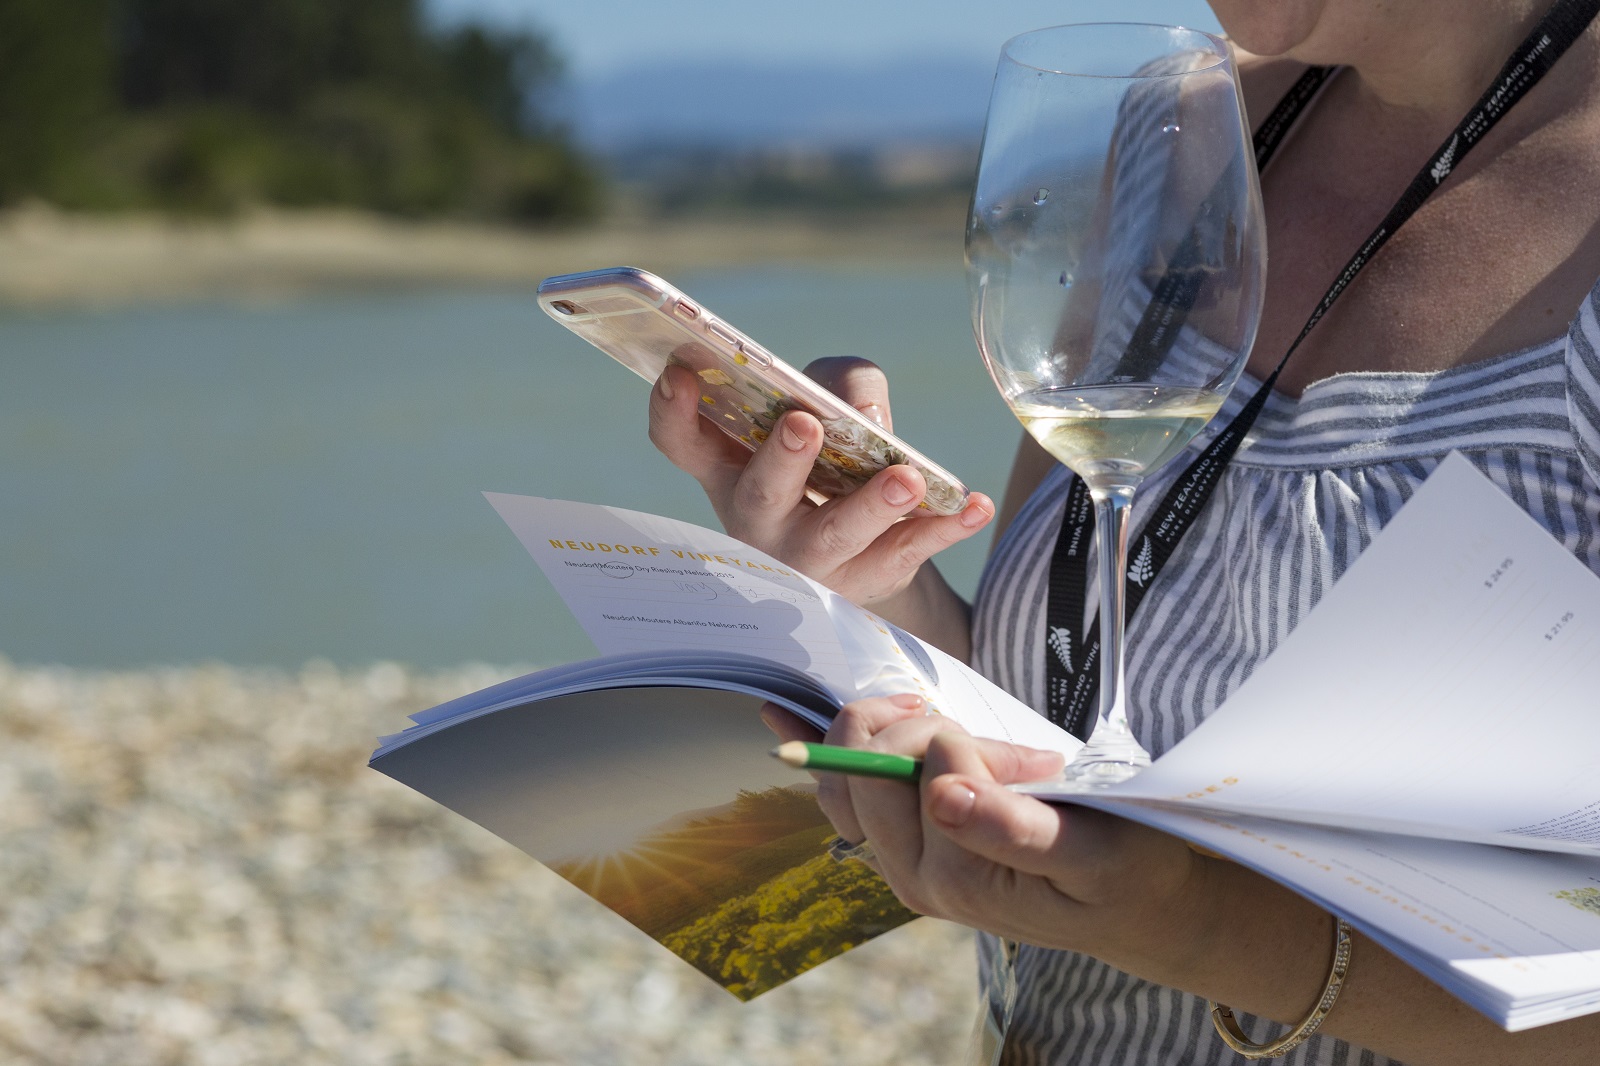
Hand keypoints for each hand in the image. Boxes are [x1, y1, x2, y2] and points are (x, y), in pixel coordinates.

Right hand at [647, 356, 993, 607]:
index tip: (679, 372)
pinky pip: (907, 554)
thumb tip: (866, 418)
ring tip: (907, 478)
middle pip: (761, 494)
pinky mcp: (869, 578)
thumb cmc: (833, 457)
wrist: (865, 548)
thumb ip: (843, 385)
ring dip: (871, 505)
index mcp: (731, 468)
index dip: (673, 410)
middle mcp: (760, 519)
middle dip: (783, 459)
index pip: (682, 442)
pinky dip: (945, 530)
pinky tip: (975, 506)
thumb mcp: (828, 403)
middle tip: (803, 423)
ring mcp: (811, 560)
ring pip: (837, 535)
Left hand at [814, 695, 1213, 978]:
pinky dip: (822, 747)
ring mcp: (902, 863)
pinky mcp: (904, 847)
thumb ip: (1012, 827)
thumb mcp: (1087, 849)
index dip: (967, 743)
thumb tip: (942, 794)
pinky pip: (844, 792)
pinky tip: (776, 714)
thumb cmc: (1121, 872)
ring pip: (846, 776)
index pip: (920, 768)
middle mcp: (913, 875)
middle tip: (984, 738)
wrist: (1127, 908)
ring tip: (951, 732)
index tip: (1028, 761)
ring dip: (888, 732)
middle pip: (862, 769)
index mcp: (953, 877)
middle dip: (918, 729)